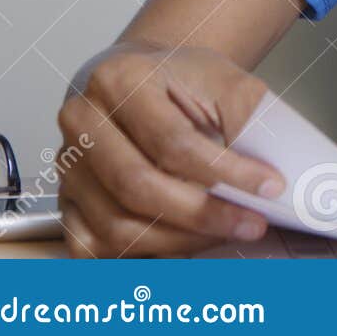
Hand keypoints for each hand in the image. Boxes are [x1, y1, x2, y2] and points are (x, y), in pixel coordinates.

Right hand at [56, 41, 284, 257]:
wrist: (147, 80)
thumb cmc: (183, 82)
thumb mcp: (225, 82)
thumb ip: (249, 120)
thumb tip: (270, 177)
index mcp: (120, 79)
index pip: (173, 141)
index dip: (225, 172)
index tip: (268, 187)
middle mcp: (82, 120)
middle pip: (138, 186)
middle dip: (202, 215)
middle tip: (250, 223)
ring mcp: (68, 164)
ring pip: (116, 225)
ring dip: (179, 240)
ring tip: (223, 233)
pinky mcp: (67, 199)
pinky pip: (92, 246)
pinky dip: (138, 255)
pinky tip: (181, 246)